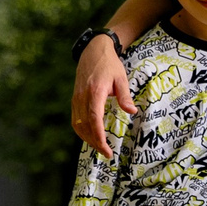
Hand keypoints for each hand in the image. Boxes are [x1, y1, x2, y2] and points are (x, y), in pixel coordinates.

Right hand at [71, 34, 134, 157]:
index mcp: (95, 91)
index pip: (94, 118)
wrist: (93, 51)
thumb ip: (125, 96)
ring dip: (87, 139)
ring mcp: (76, 98)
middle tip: (106, 153)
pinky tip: (91, 137)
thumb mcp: (121, 78)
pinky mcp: (74, 100)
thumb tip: (132, 111)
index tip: (106, 148)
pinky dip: (81, 131)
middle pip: (85, 126)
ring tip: (100, 148)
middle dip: (94, 142)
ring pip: (77, 125)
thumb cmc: (109, 65)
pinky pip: (75, 119)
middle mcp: (82, 97)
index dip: (98, 136)